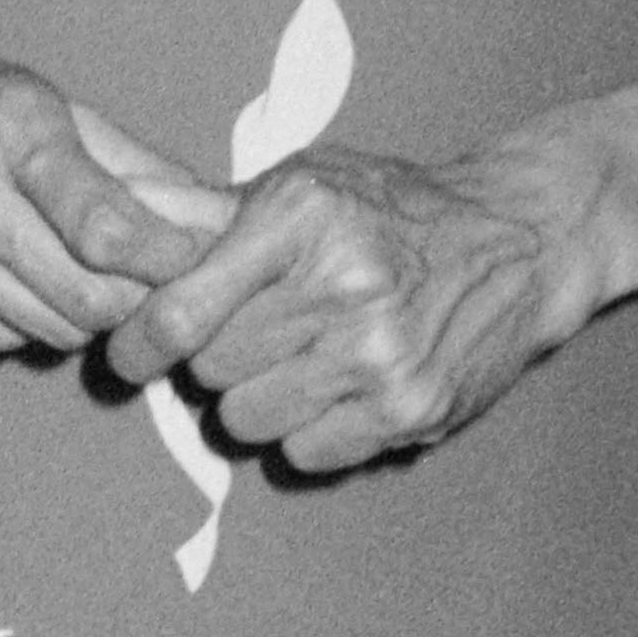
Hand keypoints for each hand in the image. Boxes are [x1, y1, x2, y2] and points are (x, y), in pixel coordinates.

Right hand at [0, 0, 220, 356]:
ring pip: (40, 333)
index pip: (109, 229)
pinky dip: (12, 322)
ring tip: (72, 274)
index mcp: (5, 124)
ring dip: (74, 316)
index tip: (194, 262)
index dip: (169, 261)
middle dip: (133, 300)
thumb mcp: (29, 88)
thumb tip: (209, 215)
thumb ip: (123, 159)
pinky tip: (2, 276)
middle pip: (85, 301)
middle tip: (142, 281)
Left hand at [102, 135, 590, 475]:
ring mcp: (378, 355)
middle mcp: (341, 285)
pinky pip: (304, 454)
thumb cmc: (395, 208)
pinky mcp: (410, 411)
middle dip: (215, 358)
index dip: (140, 342)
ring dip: (257, 399)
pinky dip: (308, 431)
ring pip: (248, 420)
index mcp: (302, 217)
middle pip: (210, 370)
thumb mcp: (303, 182)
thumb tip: (113, 224)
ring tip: (300, 358)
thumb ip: (205, 214)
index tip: (134, 352)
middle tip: (254, 333)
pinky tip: (340, 387)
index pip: (181, 310)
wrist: (524, 240)